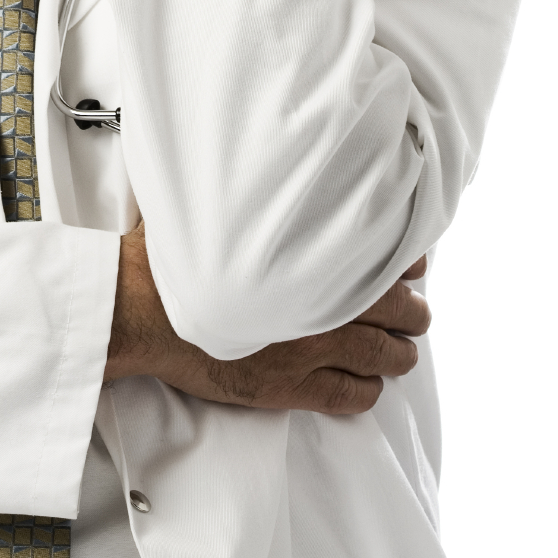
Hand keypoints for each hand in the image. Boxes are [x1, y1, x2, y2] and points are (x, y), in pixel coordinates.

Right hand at [105, 222, 429, 415]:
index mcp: (312, 253)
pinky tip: (367, 385)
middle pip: (397, 310)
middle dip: (411, 311)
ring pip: (382, 356)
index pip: (385, 257)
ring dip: (397, 353)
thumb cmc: (175, 257)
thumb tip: (253, 161)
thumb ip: (250, 195)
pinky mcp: (291, 387)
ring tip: (400, 350)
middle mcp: (322, 303)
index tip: (412, 262)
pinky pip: (350, 396)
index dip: (406, 260)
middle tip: (414, 311)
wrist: (144, 309)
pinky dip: (367, 390)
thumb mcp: (217, 208)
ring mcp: (311, 349)